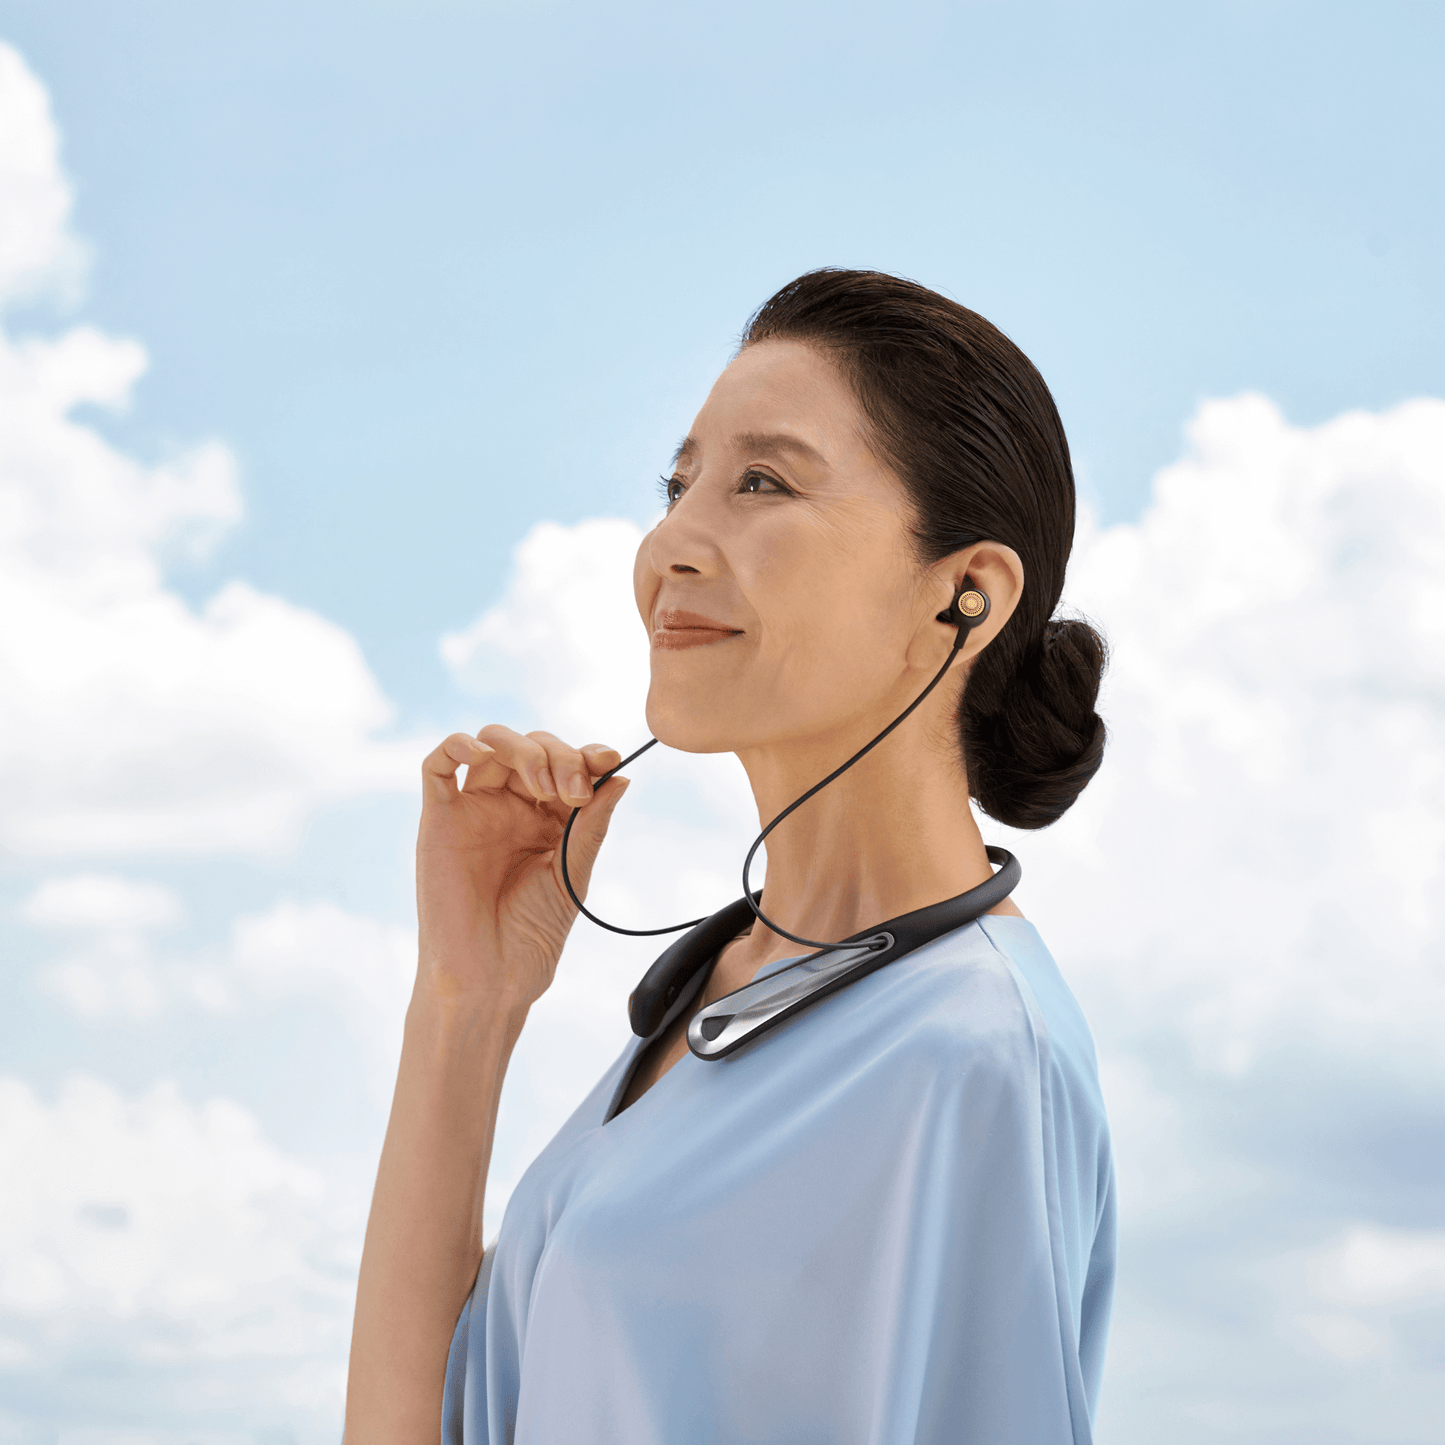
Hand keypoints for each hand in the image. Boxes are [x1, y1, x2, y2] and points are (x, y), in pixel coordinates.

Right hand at [415, 726, 626, 1011]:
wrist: (491, 976)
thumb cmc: (532, 933)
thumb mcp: (574, 872)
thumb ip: (592, 823)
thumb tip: (621, 775)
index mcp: (547, 818)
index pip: (567, 764)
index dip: (587, 754)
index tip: (608, 760)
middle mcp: (510, 807)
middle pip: (533, 746)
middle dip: (561, 757)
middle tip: (575, 792)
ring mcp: (473, 809)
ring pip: (492, 744)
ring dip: (524, 751)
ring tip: (545, 789)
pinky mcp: (438, 818)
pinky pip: (437, 764)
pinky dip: (459, 745)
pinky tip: (483, 755)